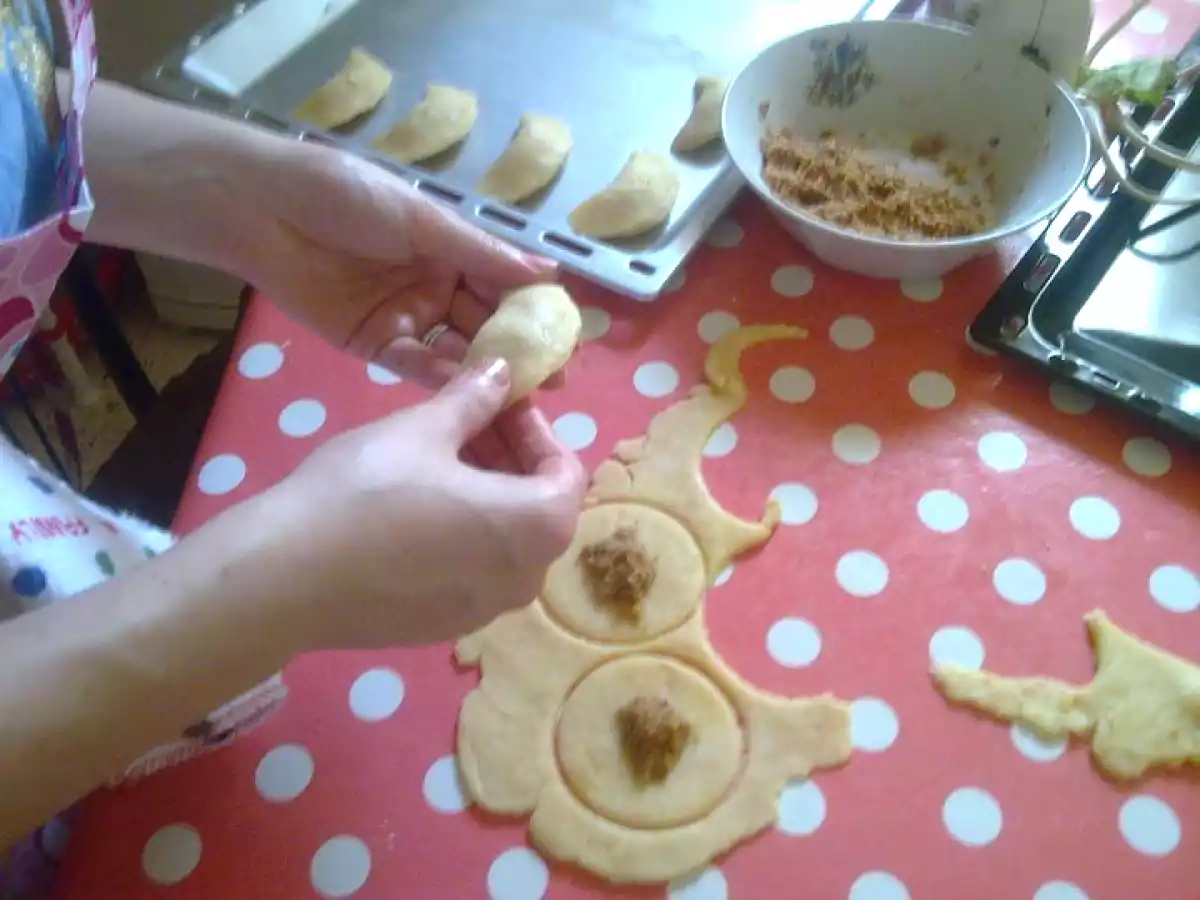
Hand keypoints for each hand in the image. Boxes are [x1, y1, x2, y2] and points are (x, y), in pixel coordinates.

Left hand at [239, 142, 559, 387]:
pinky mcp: (373, 343)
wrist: (264, 208)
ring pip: (454, 347)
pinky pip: (414, 363)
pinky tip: (467, 390)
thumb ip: (483, 254)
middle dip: (519, 349)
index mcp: (450, 248)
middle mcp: (434, 285)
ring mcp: (405, 317)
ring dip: (485, 369)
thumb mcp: (423, 221)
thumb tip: (550, 272)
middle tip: (556, 379)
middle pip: (485, 322)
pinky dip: (439, 376)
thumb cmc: (348, 197)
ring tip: (522, 394)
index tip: (568, 337)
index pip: (503, 283)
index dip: (535, 311)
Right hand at [265, 357, 586, 647]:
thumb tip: (502, 369)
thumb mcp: (423, 429)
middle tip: (466, 422)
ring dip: (487, 495)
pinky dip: (463, 535)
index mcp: (539, 527)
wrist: (286, 577)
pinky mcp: (445, 627)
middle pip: (539, 508)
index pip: (566, 471)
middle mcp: (527, 579)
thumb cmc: (366, 490)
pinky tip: (414, 511)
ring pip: (506, 541)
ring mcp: (485, 610)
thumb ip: (475, 399)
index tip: (497, 404)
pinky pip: (474, 572)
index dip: (535, 430)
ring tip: (436, 459)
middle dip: (511, 459)